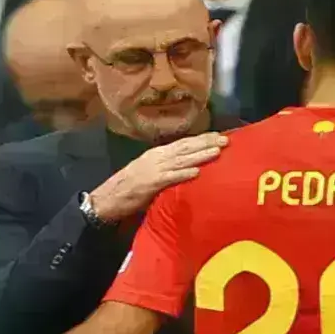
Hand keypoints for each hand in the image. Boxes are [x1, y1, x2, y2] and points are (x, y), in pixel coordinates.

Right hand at [90, 133, 227, 222]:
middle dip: (206, 142)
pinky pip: (170, 177)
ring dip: (200, 155)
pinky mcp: (151, 183)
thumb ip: (167, 170)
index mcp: (157, 154)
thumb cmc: (130, 189)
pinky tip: (197, 172)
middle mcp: (157, 157)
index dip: (201, 139)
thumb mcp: (150, 173)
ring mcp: (154, 169)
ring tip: (217, 151)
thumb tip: (187, 168)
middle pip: (185, 147)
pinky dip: (184, 174)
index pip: (183, 143)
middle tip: (226, 139)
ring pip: (181, 159)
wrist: (108, 198)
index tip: (218, 135)